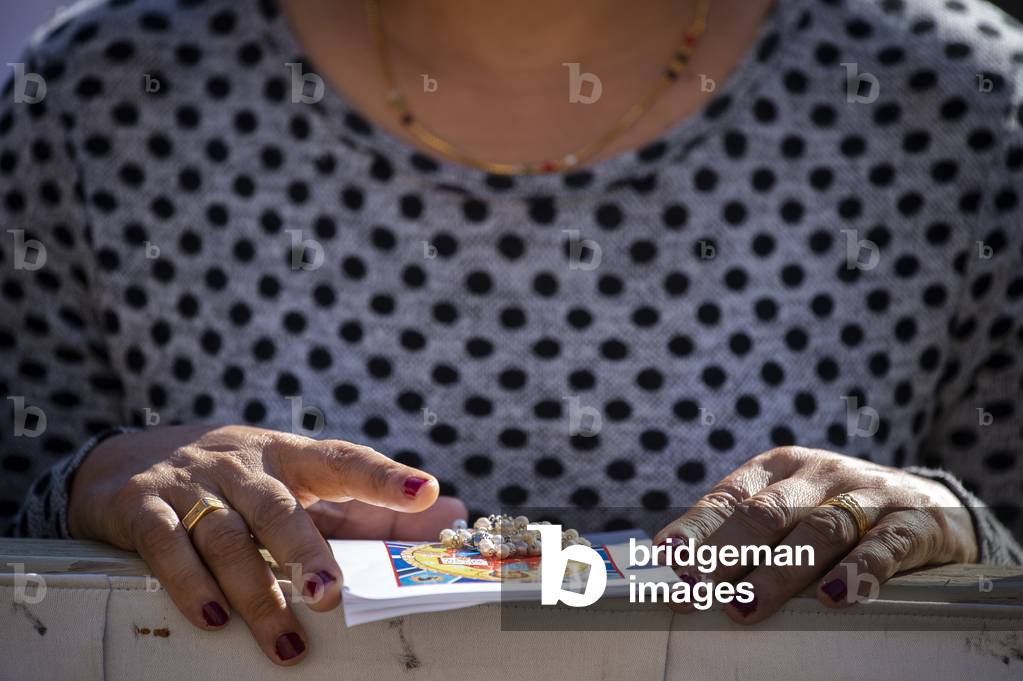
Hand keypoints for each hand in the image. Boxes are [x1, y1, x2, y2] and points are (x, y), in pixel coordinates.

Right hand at [68, 424, 464, 664]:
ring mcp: (191, 483)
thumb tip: (449, 512)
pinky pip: (167, 547)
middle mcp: (242, 462)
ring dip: (255, 590)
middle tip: (330, 596)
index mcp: (289, 455)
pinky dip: (190, 584)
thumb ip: (370, 507)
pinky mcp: (142, 508)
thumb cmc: (239, 482)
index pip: (342, 459)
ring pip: (226, 535)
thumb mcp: (298, 484)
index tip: (427, 493)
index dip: (384, 477)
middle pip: (278, 507)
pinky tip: (213, 620)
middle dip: (305, 552)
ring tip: (285, 640)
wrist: (127, 460)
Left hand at [654, 447, 977, 622]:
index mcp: (779, 467)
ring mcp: (867, 496)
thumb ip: (744, 532)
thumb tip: (679, 568)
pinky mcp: (913, 523)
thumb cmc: (839, 512)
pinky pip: (885, 546)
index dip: (695, 529)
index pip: (727, 497)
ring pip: (819, 531)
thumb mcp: (792, 508)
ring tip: (745, 606)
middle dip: (726, 553)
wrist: (932, 503)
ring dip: (779, 572)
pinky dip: (859, 571)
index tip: (665, 559)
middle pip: (766, 513)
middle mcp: (819, 475)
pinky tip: (835, 596)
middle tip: (695, 588)